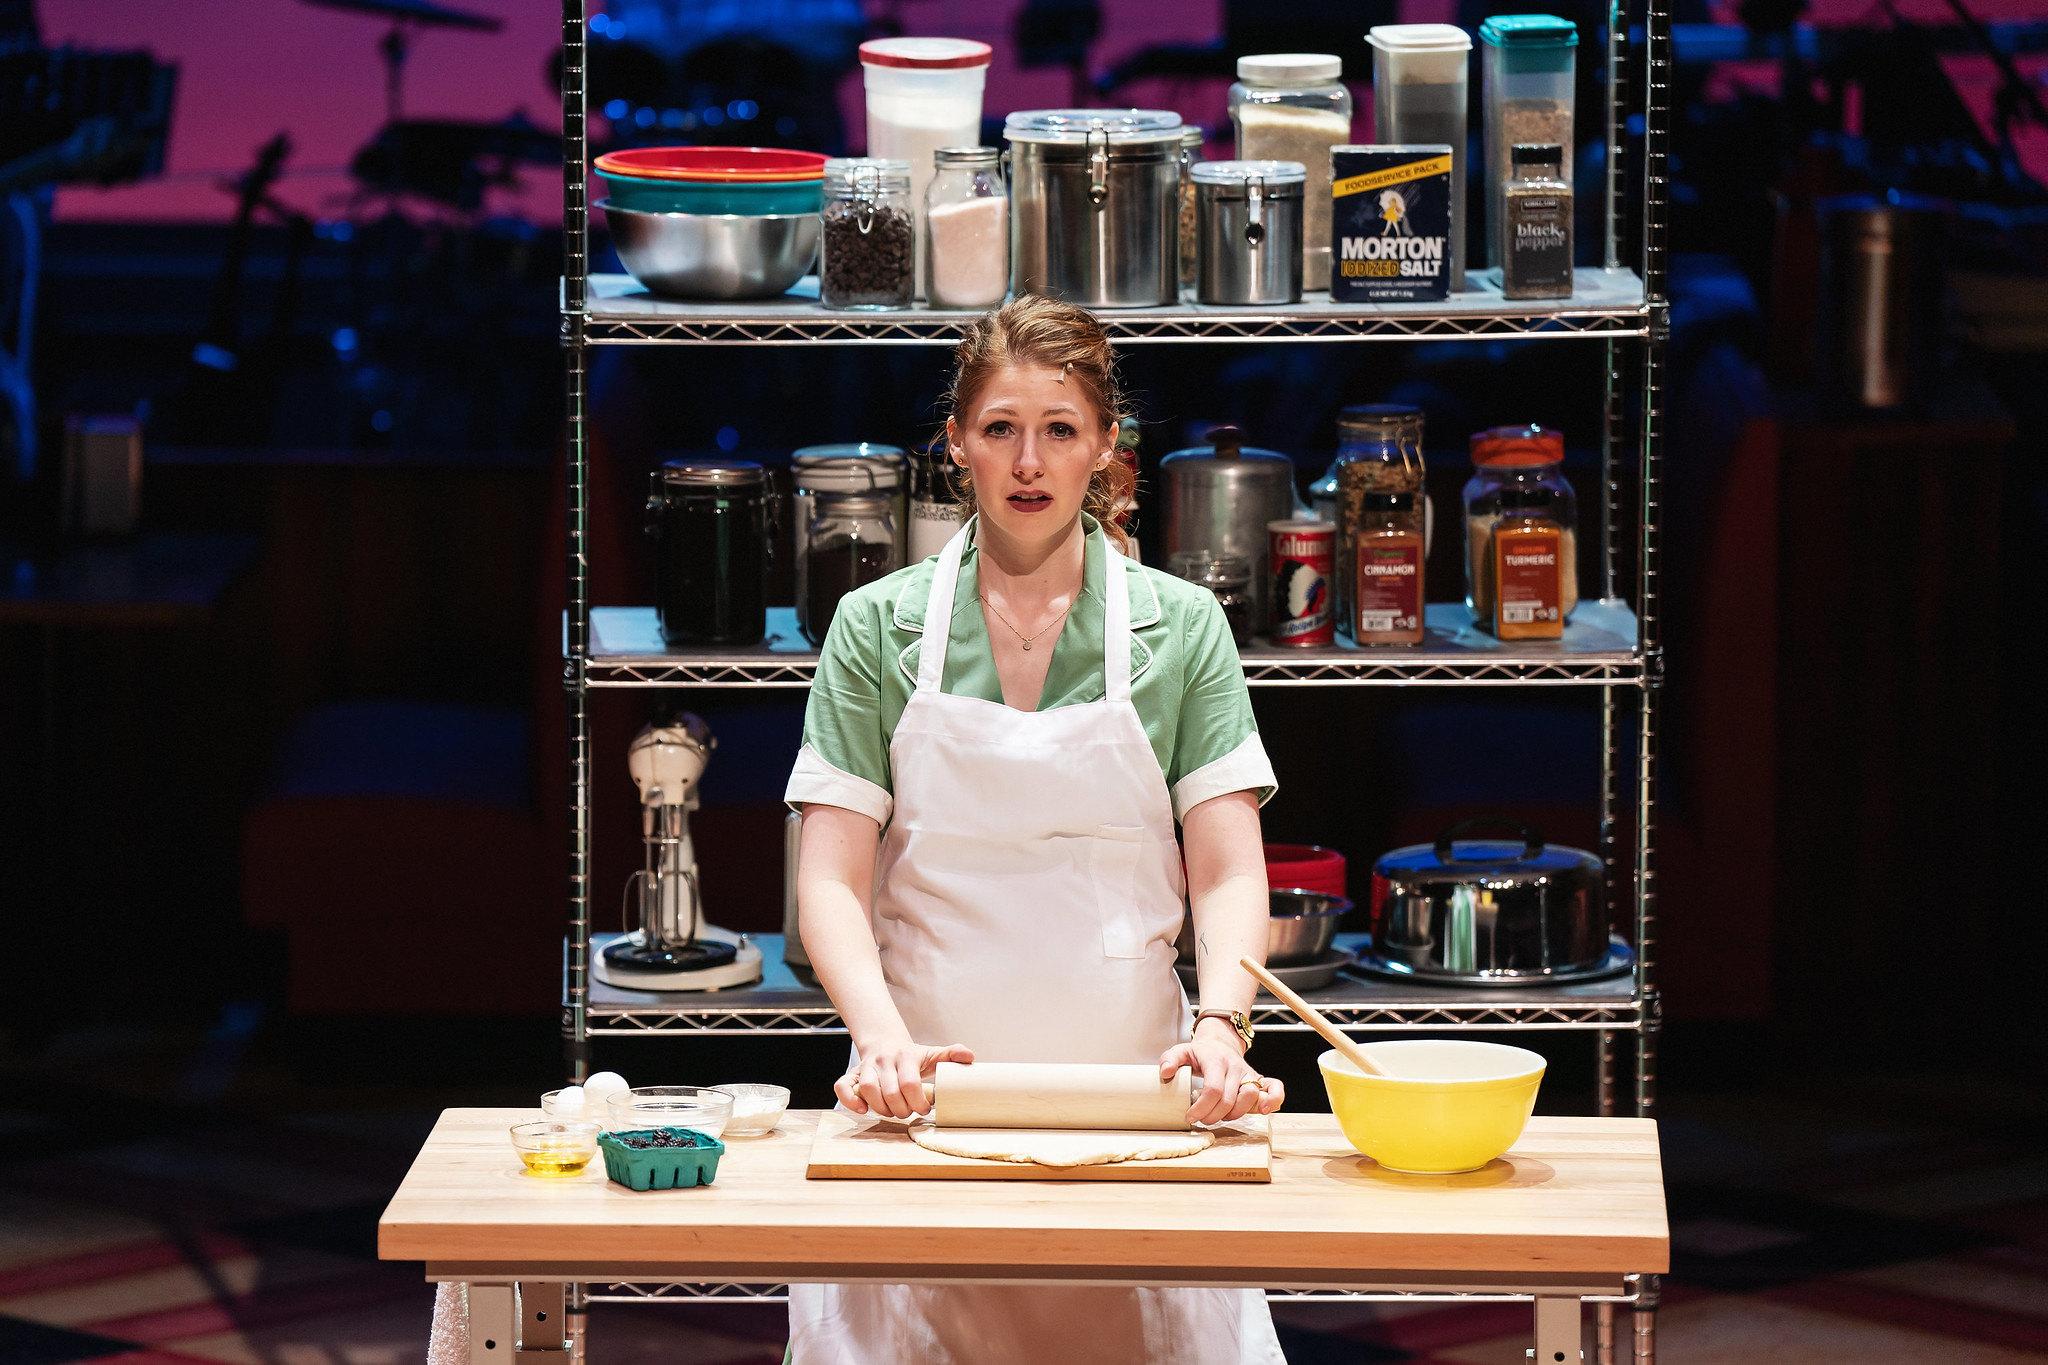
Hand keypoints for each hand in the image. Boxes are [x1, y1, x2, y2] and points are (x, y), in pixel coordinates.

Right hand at [837, 1041, 974, 1119]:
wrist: (885, 1042)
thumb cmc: (911, 1055)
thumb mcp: (932, 1053)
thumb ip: (951, 1055)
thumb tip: (970, 1057)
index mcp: (905, 1056)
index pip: (910, 1083)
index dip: (918, 1101)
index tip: (925, 1108)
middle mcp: (884, 1061)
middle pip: (889, 1092)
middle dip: (901, 1110)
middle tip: (909, 1113)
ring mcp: (866, 1067)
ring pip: (868, 1090)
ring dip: (881, 1109)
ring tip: (892, 1112)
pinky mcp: (852, 1073)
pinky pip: (843, 1086)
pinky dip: (850, 1101)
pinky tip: (864, 1110)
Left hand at [1160, 1020, 1284, 1125]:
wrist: (1221, 1041)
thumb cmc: (1201, 1052)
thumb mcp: (1181, 1051)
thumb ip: (1169, 1059)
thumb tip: (1165, 1073)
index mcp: (1215, 1060)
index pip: (1213, 1089)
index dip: (1202, 1108)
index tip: (1190, 1116)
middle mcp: (1235, 1066)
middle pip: (1229, 1099)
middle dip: (1213, 1116)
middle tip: (1202, 1119)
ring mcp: (1249, 1072)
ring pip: (1250, 1097)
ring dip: (1234, 1114)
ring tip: (1220, 1116)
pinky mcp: (1259, 1078)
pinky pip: (1275, 1088)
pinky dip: (1274, 1101)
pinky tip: (1263, 1111)